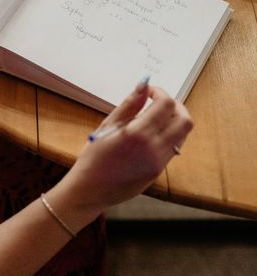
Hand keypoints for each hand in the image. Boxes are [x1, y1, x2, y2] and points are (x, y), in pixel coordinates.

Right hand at [56, 81, 193, 217]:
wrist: (91, 190)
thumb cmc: (93, 158)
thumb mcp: (107, 126)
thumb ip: (129, 105)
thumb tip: (144, 84)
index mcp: (138, 135)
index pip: (166, 105)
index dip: (160, 93)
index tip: (149, 92)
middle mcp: (154, 149)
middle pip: (184, 120)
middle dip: (175, 106)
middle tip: (158, 102)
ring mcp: (159, 162)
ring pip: (183, 134)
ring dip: (174, 121)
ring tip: (153, 119)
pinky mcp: (159, 171)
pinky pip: (174, 147)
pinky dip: (168, 135)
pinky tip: (149, 135)